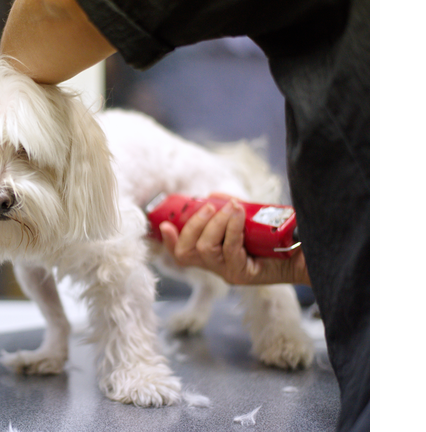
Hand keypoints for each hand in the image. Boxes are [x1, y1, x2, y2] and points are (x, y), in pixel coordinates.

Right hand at [159, 194, 310, 285]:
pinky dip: (231, 228)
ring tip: (231, 207)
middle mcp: (218, 268)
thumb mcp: (249, 218)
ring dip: (215, 223)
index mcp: (215, 257)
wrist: (309, 252)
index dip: (171, 241)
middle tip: (209, 207)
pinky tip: (239, 213)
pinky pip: (228, 250)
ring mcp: (230, 273)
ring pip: (204, 250)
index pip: (183, 254)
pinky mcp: (244, 275)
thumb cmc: (280, 236)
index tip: (164, 224)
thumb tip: (213, 195)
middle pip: (186, 253)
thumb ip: (230, 209)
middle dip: (192, 225)